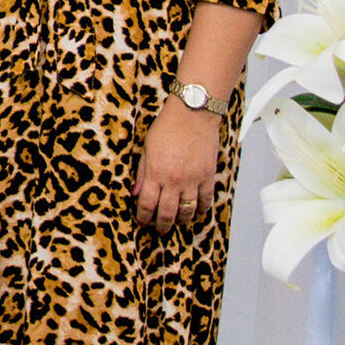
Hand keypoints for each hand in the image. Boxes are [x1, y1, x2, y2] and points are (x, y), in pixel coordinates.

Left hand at [133, 99, 221, 234]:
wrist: (193, 114)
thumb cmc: (168, 126)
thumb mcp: (146, 148)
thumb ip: (142, 173)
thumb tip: (136, 192)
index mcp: (156, 173)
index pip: (147, 204)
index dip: (144, 217)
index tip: (142, 221)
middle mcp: (175, 180)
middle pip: (167, 213)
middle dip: (162, 225)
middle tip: (159, 230)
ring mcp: (193, 180)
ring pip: (188, 211)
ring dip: (181, 220)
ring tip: (177, 223)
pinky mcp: (208, 177)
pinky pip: (206, 200)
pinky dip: (202, 209)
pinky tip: (197, 212)